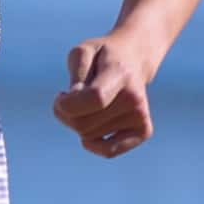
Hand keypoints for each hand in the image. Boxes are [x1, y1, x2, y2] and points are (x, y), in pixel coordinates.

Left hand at [54, 36, 152, 158]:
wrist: (135, 59)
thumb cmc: (102, 56)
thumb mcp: (83, 52)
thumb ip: (76, 74)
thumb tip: (74, 103)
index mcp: (120, 74)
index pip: (94, 98)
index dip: (68, 103)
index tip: (60, 96)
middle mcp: (134, 98)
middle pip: (84, 124)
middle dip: (66, 114)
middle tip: (68, 99)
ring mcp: (141, 116)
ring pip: (89, 136)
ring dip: (79, 122)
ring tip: (87, 104)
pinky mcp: (144, 131)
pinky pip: (108, 151)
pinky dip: (92, 143)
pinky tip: (91, 127)